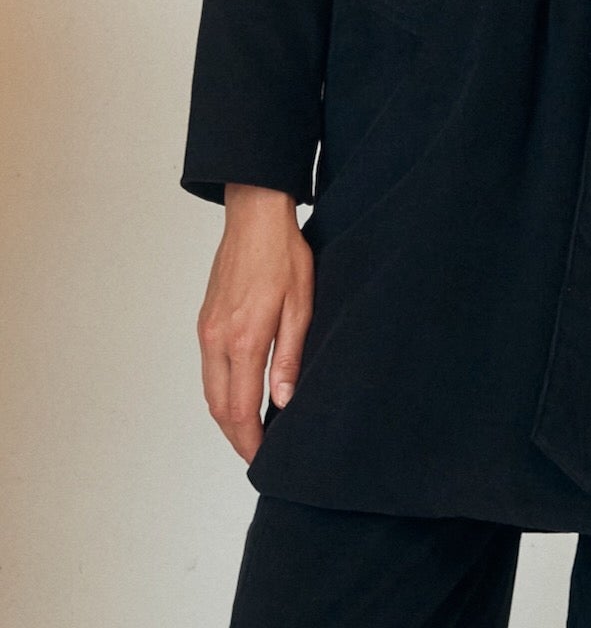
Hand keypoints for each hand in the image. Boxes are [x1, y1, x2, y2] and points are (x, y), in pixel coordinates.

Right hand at [196, 184, 313, 463]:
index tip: (263, 459)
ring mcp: (207, 329)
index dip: (250, 442)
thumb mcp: (301, 304)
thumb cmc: (283, 254)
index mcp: (244, 339)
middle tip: (257, 454)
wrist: (255, 216)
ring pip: (210, 390)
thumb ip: (290, 356)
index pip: (241, 410)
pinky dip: (221, 391)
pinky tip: (241, 393)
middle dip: (236, 437)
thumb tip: (283, 402)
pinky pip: (208, 368)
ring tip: (251, 431)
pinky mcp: (205, 320)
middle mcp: (217, 339)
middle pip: (219, 408)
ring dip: (227, 416)